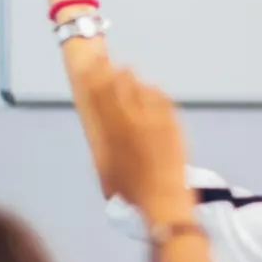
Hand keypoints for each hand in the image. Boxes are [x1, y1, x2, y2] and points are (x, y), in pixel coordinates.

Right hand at [83, 66, 189, 221]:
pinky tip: (151, 88)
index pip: (98, 96)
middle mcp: (130, 123)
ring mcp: (153, 122)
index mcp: (110, 133)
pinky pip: (161, 100)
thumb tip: (103, 132)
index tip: (89, 64)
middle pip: (118, 87)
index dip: (92, 77)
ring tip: (127, 70)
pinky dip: (154, 92)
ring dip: (132, 79)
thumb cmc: (131, 193)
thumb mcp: (107, 170)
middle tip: (106, 59)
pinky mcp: (171, 126)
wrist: (163, 202)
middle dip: (110, 70)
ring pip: (140, 90)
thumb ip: (104, 145)